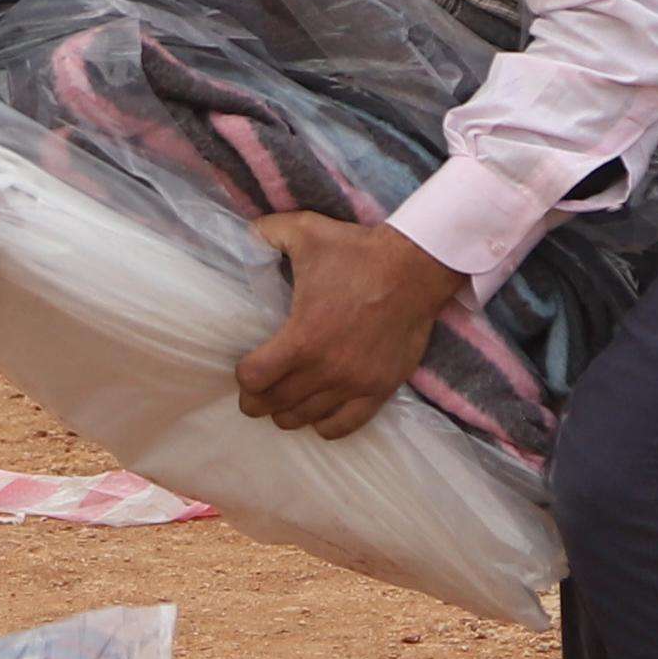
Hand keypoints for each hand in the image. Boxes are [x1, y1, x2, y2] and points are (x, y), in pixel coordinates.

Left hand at [237, 210, 462, 437]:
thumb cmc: (357, 252)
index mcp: (302, 337)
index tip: (245, 367)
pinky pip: (344, 426)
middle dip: (257, 400)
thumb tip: (242, 235)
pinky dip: (324, 425)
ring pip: (305, 417)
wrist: (415, 268)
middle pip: (274, 404)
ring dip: (286, 413)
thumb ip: (266, 233)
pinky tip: (317, 414)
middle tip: (255, 392)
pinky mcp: (379, 389)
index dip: (243, 375)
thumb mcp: (305, 231)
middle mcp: (326, 369)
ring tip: (282, 402)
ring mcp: (354, 383)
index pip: (254, 378)